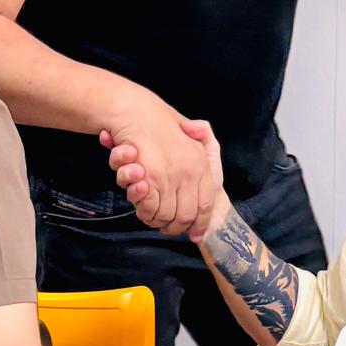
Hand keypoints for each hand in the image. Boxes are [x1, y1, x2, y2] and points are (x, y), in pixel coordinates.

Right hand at [98, 104, 221, 239]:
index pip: (206, 204)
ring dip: (156, 220)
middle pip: (185, 216)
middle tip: (165, 228)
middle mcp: (190, 172)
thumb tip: (208, 164)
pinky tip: (140, 200)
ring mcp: (170, 177)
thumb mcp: (192, 132)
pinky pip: (149, 208)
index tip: (195, 235)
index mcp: (203, 164)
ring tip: (150, 214)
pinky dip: (143, 210)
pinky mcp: (149, 180)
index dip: (201, 223)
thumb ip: (206, 141)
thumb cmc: (163, 124)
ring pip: (165, 216)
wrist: (137, 110)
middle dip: (175, 227)